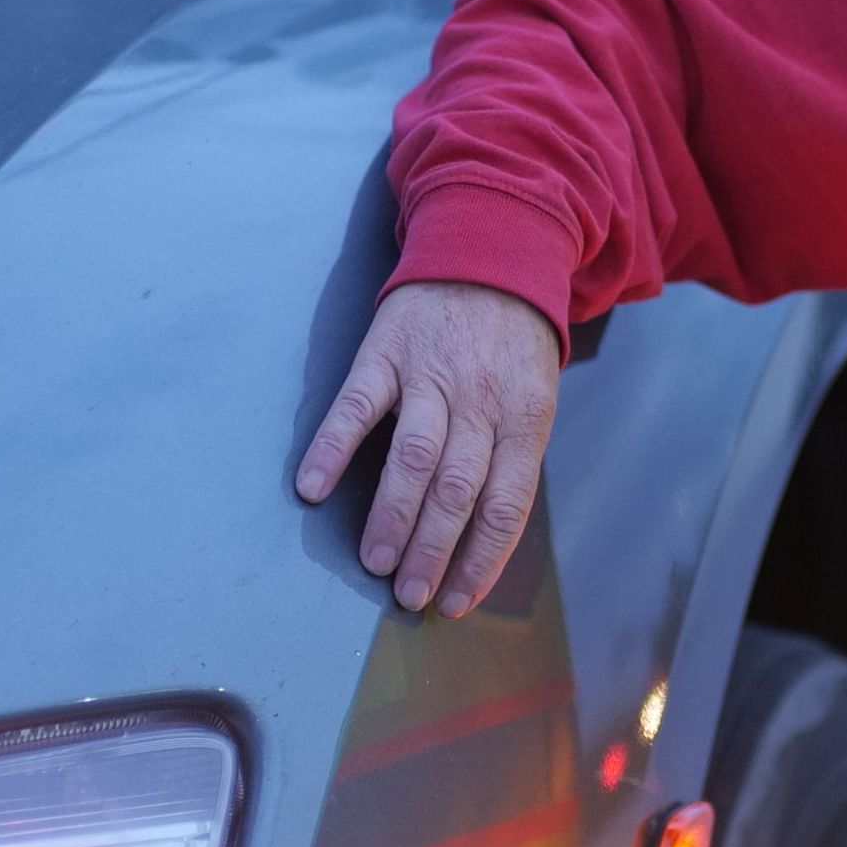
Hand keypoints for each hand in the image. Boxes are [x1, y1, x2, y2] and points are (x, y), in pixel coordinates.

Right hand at [295, 279, 564, 616]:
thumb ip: (509, 455)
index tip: (457, 602)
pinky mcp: (387, 352)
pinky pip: (358, 405)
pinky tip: (313, 486)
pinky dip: (334, 447)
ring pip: (414, 456)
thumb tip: (482, 534)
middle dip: (433, 550)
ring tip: (374, 561)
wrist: (490, 244)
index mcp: (525, 418)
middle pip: (458, 489)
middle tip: (409, 595)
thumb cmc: (510, 340)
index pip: (507, 505)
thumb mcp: (533, 395)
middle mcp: (481, 401)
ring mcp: (432, 375)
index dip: (481, 559)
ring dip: (393, 515)